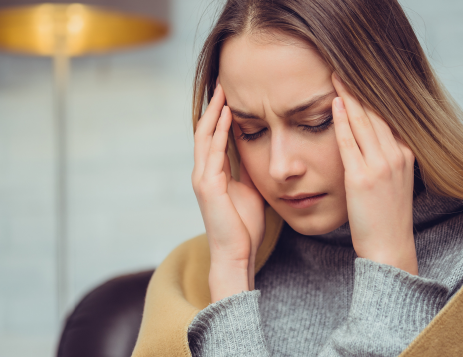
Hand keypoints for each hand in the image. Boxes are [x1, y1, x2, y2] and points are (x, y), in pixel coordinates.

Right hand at [191, 83, 265, 301]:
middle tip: (223, 84)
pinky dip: (219, 131)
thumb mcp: (250, 191)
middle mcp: (204, 172)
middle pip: (205, 131)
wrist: (237, 252)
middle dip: (214, 107)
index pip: (214, 138)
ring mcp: (203, 178)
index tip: (231, 96)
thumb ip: (248, 171)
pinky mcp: (207, 185)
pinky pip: (213, 151)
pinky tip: (228, 114)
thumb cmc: (244, 225)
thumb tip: (259, 153)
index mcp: (214, 174)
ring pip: (205, 136)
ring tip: (223, 91)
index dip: (220, 116)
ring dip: (214, 113)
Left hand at [331, 73, 417, 274]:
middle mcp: (396, 155)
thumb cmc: (385, 217)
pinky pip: (350, 142)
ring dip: (350, 96)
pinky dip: (342, 121)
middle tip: (344, 66)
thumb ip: (383, 158)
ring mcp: (381, 166)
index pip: (385, 117)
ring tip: (337, 75)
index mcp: (404, 154)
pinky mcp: (362, 177)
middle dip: (359, 88)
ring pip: (364, 122)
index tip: (357, 78)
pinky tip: (336, 103)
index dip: (370, 96)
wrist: (389, 246)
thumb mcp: (392, 182)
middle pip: (375, 113)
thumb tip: (368, 141)